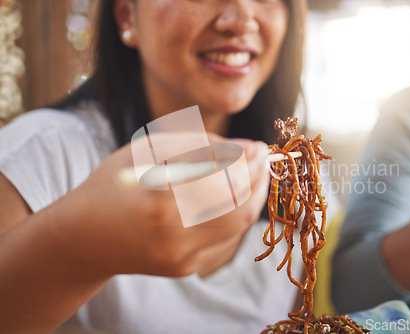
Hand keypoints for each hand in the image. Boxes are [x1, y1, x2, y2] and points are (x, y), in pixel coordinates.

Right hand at [49, 133, 269, 278]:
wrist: (84, 237)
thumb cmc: (115, 184)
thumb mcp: (148, 150)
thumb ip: (199, 144)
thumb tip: (247, 148)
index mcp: (158, 194)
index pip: (225, 176)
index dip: (249, 160)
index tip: (258, 146)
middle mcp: (172, 231)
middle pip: (240, 204)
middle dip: (258, 177)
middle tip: (263, 158)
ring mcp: (180, 255)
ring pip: (238, 224)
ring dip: (254, 196)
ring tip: (254, 174)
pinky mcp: (184, 268)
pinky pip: (224, 237)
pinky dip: (235, 213)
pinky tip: (234, 195)